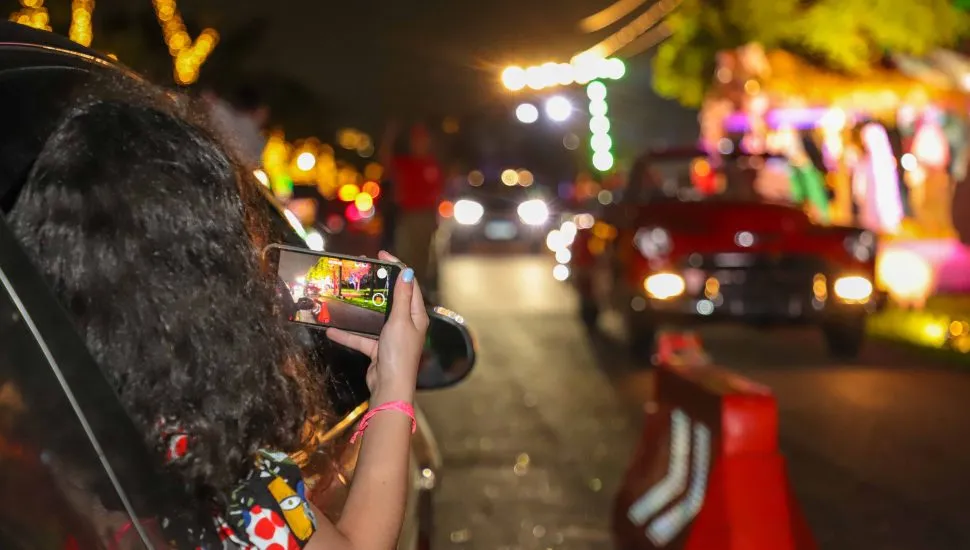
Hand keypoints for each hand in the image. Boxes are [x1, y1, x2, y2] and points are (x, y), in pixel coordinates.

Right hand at [326, 251, 428, 404]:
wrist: (390, 387)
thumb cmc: (399, 353)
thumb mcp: (400, 321)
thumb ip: (401, 297)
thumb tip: (407, 272)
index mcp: (417, 316)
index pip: (409, 285)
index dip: (398, 268)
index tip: (383, 255)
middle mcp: (406, 324)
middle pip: (392, 299)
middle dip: (378, 285)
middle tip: (363, 270)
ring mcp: (391, 337)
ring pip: (374, 318)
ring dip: (360, 310)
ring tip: (347, 294)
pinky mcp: (378, 350)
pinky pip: (361, 338)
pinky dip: (348, 334)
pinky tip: (331, 329)